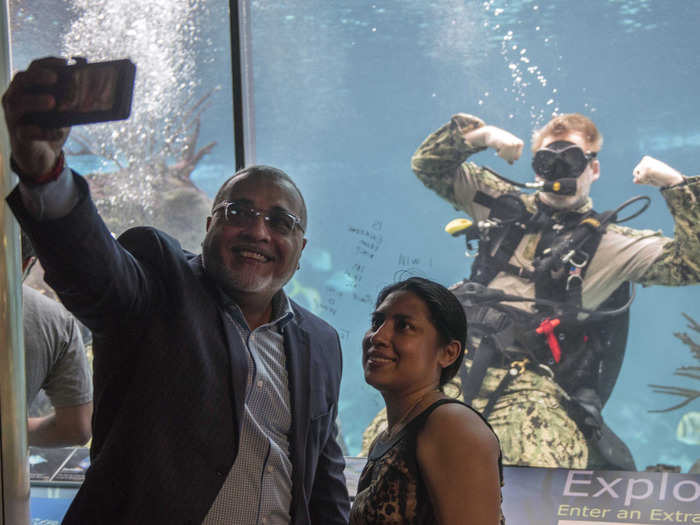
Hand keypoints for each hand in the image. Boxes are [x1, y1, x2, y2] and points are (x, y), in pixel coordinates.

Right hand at [2, 57, 70, 177]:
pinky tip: (56, 132)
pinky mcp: (19, 136)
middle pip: (20, 80)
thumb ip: (70, 96)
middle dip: (37, 77)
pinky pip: (26, 132)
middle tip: (54, 78)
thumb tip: (90, 82)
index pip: (33, 68)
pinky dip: (41, 132)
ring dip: (34, 101)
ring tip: (52, 102)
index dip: (48, 63)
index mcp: (27, 88)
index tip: (65, 62)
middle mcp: (16, 98)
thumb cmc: (50, 126)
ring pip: (17, 104)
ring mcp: (14, 117)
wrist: (42, 155)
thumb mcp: (62, 110)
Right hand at [463, 125, 523, 163]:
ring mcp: (511, 143)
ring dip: (502, 155)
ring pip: (508, 157)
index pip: (516, 157)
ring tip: (499, 147)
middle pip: (513, 158)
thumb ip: (510, 155)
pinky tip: (498, 147)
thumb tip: (511, 163)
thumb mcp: (507, 148)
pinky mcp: (505, 144)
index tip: (505, 151)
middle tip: (501, 149)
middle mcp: (517, 143)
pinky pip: (503, 155)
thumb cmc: (500, 141)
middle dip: (506, 156)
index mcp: (520, 143)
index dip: (510, 157)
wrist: (491, 134)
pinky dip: (499, 154)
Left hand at [632, 155, 684, 186]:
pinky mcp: (647, 169)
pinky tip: (655, 177)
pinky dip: (647, 181)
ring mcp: (646, 164)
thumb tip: (634, 180)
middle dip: (643, 178)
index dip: (643, 177)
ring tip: (655, 177)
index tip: (653, 175)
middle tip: (654, 176)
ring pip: (637, 176)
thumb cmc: (662, 178)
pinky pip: (641, 179)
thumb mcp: (649, 178)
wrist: (673, 179)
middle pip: (635, 173)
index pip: (636, 171)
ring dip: (645, 180)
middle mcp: (645, 159)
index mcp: (646, 159)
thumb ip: (641, 179)